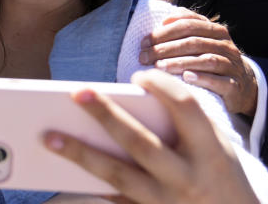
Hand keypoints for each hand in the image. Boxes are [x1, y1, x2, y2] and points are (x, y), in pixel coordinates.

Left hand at [44, 70, 260, 203]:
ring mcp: (166, 202)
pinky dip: (88, 186)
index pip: (185, 108)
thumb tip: (127, 100)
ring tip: (50, 137)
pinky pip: (114, 201)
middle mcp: (187, 177)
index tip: (137, 77)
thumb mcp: (215, 146)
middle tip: (76, 92)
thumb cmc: (217, 173)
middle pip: (141, 142)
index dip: (161, 88)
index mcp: (210, 150)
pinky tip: (61, 173)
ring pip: (118, 176)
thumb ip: (182, 123)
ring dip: (81, 154)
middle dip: (106, 115)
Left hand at [138, 12, 256, 115]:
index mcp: (215, 30)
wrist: (242, 85)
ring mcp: (232, 65)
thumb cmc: (212, 58)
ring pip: (205, 60)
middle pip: (193, 42)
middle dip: (165, 48)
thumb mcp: (201, 38)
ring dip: (179, 62)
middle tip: (144, 56)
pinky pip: (219, 81)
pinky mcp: (234, 85)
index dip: (164, 31)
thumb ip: (184, 21)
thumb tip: (162, 5)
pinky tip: (186, 78)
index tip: (144, 41)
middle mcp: (225, 45)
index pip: (188, 24)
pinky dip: (202, 78)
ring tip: (159, 67)